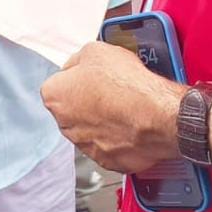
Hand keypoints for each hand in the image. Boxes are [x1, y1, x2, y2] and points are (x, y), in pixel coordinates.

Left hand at [41, 41, 184, 172]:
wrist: (156, 115)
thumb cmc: (127, 85)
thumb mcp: (96, 50)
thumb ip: (79, 58)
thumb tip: (80, 63)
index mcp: (55, 96)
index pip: (58, 81)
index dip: (78, 74)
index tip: (91, 72)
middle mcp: (65, 125)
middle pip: (73, 107)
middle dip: (88, 99)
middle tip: (109, 88)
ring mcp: (86, 146)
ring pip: (91, 128)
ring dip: (103, 119)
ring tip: (124, 105)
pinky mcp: (108, 161)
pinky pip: (110, 145)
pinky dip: (119, 136)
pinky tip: (131, 122)